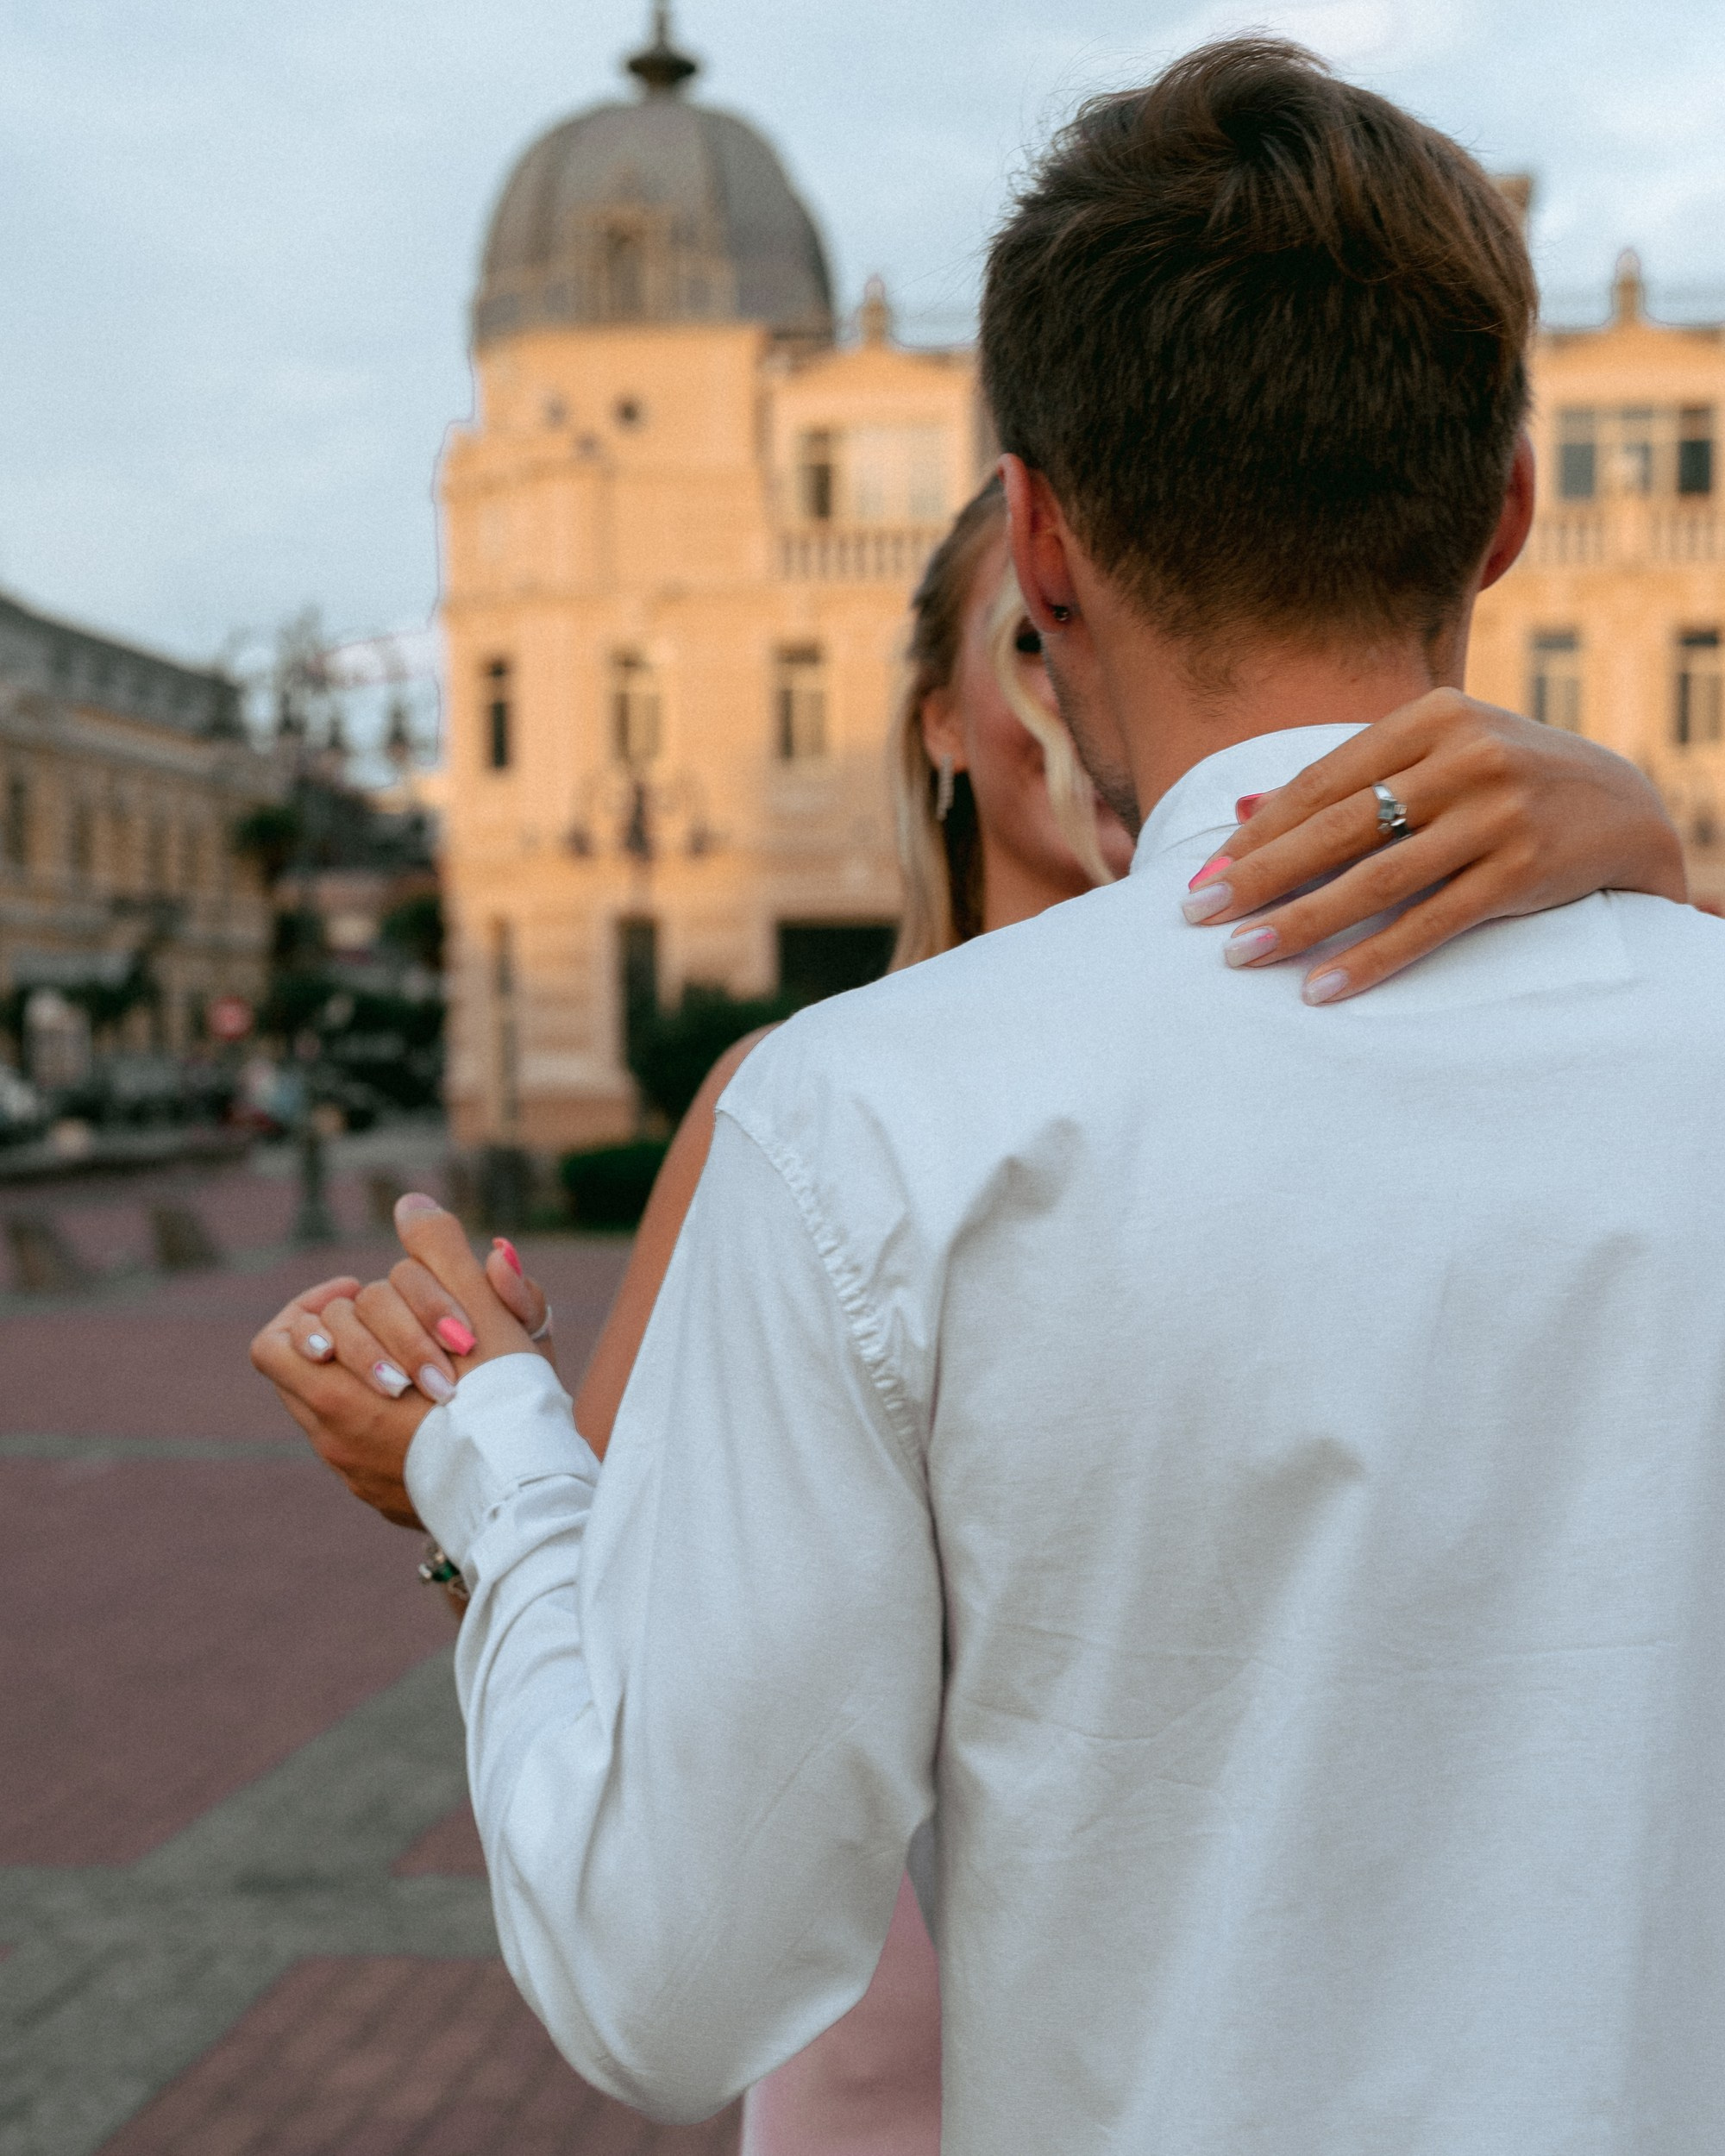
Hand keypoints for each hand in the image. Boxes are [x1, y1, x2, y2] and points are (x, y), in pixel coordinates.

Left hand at [248, 1199, 541, 1525]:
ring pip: (328, 1408)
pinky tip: (434, 1408)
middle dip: (345, 1336)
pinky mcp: (384, 1499)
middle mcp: (335, 1443)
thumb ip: (440, 1250)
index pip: (280, 1342)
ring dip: (363, 1373)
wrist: (533, 1497)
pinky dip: (383, 1417)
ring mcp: (358, 1475)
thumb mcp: (478, 1309)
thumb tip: (410, 1205)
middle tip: (397, 1327)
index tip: (364, 1293)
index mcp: (337, 1399)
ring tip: (415, 1361)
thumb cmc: (506, 1401)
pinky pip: (360, 1447)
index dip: (317, 1307)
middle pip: (299, 1374)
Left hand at [1181, 688, 1685, 999]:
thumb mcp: (1436, 754)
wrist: (1626, 809)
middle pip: (1339, 828)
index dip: (1258, 833)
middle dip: (1260, 876)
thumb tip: (1241, 808)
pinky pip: (1428, 924)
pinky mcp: (1520, 871)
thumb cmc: (1504, 779)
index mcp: (1433, 717)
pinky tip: (1322, 988)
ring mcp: (1496, 815)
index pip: (1322, 782)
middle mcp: (1465, 758)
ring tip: (1242, 954)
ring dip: (1301, 922)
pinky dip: (1371, 959)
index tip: (1205, 875)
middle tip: (1199, 914)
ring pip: (1377, 879)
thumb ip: (1346, 779)